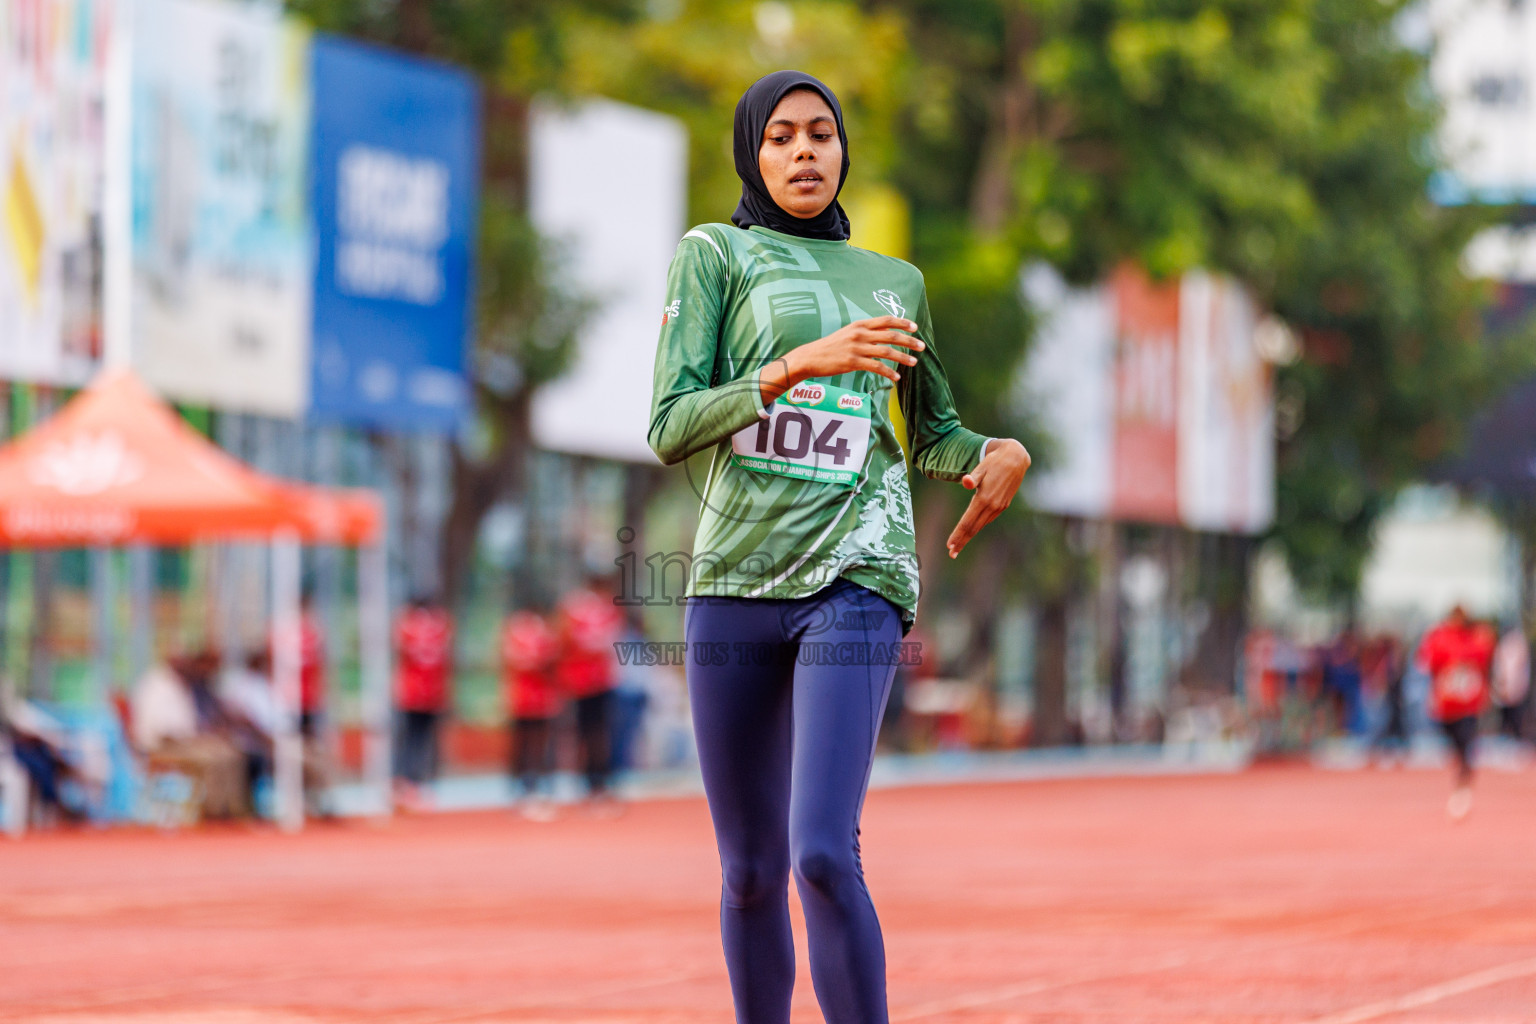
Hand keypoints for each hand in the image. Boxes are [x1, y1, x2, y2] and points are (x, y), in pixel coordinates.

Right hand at [760, 316, 924, 404]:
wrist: (810, 357)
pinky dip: (889, 372)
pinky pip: (876, 367)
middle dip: (909, 341)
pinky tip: (896, 378)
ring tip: (914, 362)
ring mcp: (856, 348)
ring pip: (887, 351)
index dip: (902, 322)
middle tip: (922, 346)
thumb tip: (880, 336)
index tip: (915, 327)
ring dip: (903, 357)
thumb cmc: (829, 347)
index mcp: (859, 324)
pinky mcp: (853, 362)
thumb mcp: (847, 334)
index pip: (886, 320)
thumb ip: (863, 333)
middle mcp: (860, 334)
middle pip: (891, 335)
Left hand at [947, 438, 1030, 558]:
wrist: (1016, 459)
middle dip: (962, 541)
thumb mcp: (982, 467)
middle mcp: (992, 506)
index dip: (958, 535)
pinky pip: (988, 519)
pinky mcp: (1003, 505)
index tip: (949, 546)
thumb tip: (965, 482)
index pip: (967, 522)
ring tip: (959, 544)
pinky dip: (979, 526)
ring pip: (981, 525)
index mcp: (984, 498)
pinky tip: (973, 528)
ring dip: (969, 535)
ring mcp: (999, 507)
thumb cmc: (994, 461)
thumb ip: (973, 477)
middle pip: (973, 528)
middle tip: (952, 554)